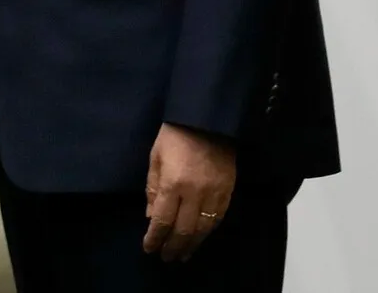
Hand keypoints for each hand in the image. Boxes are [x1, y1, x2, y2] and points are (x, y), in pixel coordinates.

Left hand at [143, 123, 235, 262]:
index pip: (162, 220)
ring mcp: (214, 194)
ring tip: (183, 255)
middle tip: (166, 257)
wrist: (207, 120)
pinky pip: (218, 219)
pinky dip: (208, 232)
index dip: (155, 238)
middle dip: (173, 247)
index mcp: (173, 183)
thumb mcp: (156, 157)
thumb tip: (151, 216)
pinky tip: (200, 237)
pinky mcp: (227, 192)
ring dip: (192, 245)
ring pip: (203, 229)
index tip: (149, 248)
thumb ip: (153, 188)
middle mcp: (194, 194)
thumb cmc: (175, 135)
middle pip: (183, 230)